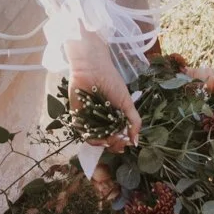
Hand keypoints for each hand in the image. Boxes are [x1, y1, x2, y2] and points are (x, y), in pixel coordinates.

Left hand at [66, 32, 139, 148]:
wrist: (92, 68)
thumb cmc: (111, 82)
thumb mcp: (127, 102)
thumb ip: (134, 121)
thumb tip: (135, 142)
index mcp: (114, 118)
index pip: (119, 137)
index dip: (122, 142)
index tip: (126, 142)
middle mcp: (102, 121)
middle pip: (108, 141)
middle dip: (114, 145)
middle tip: (118, 141)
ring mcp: (89, 121)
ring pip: (96, 140)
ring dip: (104, 143)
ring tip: (110, 139)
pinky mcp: (77, 118)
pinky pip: (83, 133)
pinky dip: (92, 138)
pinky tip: (99, 136)